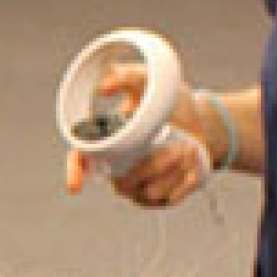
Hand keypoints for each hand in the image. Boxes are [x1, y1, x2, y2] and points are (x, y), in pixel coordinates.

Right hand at [62, 69, 209, 207]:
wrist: (202, 123)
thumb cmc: (169, 102)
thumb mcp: (152, 82)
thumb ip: (126, 77)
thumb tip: (104, 87)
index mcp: (105, 144)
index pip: (81, 161)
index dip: (75, 173)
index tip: (75, 185)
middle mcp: (116, 170)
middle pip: (123, 182)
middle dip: (153, 167)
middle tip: (179, 147)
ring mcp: (137, 187)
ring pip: (149, 192)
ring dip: (174, 170)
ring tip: (189, 148)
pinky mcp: (159, 198)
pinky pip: (169, 197)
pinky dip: (186, 178)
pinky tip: (192, 161)